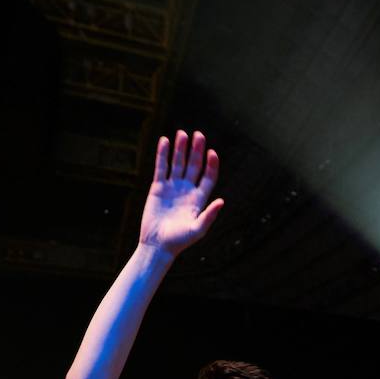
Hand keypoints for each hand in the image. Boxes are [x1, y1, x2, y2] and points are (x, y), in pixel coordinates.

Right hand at [139, 130, 223, 254]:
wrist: (158, 245)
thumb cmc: (179, 241)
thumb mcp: (197, 229)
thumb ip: (209, 215)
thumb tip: (222, 201)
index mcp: (199, 198)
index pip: (208, 177)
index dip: (211, 165)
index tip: (212, 152)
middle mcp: (187, 190)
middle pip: (194, 165)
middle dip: (196, 150)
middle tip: (198, 135)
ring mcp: (172, 187)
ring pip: (178, 163)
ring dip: (180, 149)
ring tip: (182, 133)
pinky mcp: (158, 187)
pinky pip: (161, 167)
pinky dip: (162, 154)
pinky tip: (165, 141)